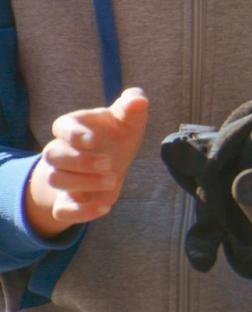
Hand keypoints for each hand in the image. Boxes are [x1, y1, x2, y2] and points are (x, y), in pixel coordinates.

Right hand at [26, 88, 148, 237]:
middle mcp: (61, 151)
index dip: (74, 134)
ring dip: (83, 182)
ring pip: (55, 179)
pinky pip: (62, 211)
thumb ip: (132, 108)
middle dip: (80, 161)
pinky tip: (106, 207)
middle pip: (52, 154)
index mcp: (73, 128)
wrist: (110, 163)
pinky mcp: (68, 200)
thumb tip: (139, 99)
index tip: (94, 141)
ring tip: (113, 179)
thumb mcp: (128, 121)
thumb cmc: (116, 135)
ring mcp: (62, 177)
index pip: (61, 127)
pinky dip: (81, 212)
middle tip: (109, 163)